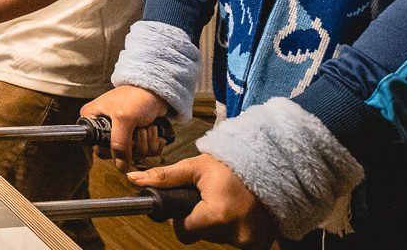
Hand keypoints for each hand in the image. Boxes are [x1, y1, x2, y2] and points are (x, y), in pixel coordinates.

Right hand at [83, 84, 170, 169]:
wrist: (157, 90)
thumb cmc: (136, 97)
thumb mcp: (124, 119)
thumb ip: (119, 144)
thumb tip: (120, 167)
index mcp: (93, 120)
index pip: (98, 147)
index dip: (114, 149)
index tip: (126, 139)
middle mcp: (104, 128)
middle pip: (117, 155)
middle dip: (135, 146)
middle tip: (140, 130)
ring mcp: (121, 133)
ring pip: (133, 155)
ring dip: (146, 143)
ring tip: (148, 126)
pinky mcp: (136, 136)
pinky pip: (145, 152)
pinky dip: (153, 144)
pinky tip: (154, 131)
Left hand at [129, 153, 280, 247]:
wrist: (272, 165)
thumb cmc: (232, 165)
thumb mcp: (196, 168)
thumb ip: (166, 177)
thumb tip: (134, 179)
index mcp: (216, 214)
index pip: (183, 232)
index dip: (183, 218)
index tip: (193, 203)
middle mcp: (235, 232)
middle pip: (202, 236)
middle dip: (203, 219)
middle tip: (215, 197)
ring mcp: (250, 240)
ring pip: (219, 238)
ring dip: (220, 223)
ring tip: (230, 201)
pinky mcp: (260, 243)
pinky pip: (237, 241)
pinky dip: (236, 228)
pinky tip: (241, 211)